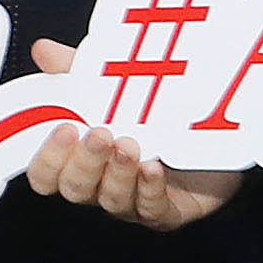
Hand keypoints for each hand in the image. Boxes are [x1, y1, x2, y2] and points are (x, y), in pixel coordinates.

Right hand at [13, 40, 245, 232]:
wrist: (217, 132)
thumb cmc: (155, 115)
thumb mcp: (112, 86)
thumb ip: (77, 71)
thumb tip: (45, 51)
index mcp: (82, 161)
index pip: (47, 175)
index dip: (48, 159)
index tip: (62, 128)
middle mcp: (102, 186)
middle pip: (76, 190)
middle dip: (84, 163)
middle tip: (99, 133)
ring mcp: (134, 201)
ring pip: (113, 201)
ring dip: (117, 173)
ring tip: (129, 145)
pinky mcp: (169, 211)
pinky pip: (153, 209)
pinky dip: (150, 189)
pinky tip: (153, 168)